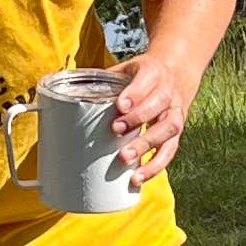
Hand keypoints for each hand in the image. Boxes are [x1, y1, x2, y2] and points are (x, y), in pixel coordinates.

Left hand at [107, 49, 196, 184]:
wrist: (178, 72)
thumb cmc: (143, 76)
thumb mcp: (126, 70)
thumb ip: (104, 82)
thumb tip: (67, 96)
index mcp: (152, 72)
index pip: (146, 81)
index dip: (134, 94)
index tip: (120, 105)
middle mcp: (167, 92)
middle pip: (158, 104)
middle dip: (138, 118)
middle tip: (116, 131)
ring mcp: (175, 112)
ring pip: (168, 128)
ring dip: (147, 145)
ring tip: (125, 159)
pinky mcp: (177, 132)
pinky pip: (170, 149)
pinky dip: (156, 165)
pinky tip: (138, 176)